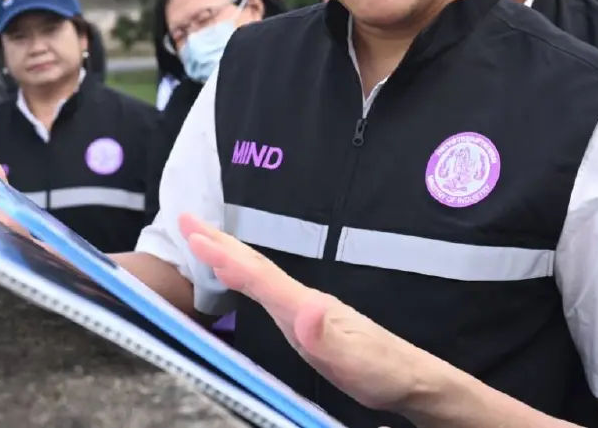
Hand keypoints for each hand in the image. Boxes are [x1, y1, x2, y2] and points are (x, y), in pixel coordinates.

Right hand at [178, 213, 432, 413]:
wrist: (412, 379)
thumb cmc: (383, 372)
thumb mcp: (354, 360)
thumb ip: (327, 336)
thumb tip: (305, 308)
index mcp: (305, 307)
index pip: (258, 276)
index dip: (224, 256)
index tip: (193, 233)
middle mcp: (303, 301)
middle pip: (255, 265)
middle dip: (219, 242)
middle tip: (185, 218)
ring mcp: (306, 309)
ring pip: (260, 274)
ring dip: (229, 254)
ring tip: (204, 240)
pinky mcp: (308, 321)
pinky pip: (267, 290)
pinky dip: (246, 276)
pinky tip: (242, 278)